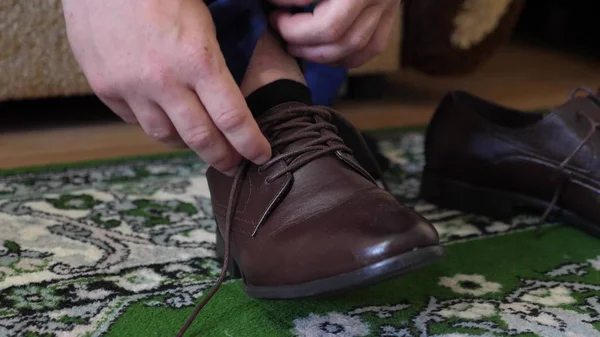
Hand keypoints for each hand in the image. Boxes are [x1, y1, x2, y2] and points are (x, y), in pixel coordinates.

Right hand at [62, 0, 270, 174]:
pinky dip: (154, 124)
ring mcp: (129, 86)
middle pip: (201, 138)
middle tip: (235, 164)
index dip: (251, 144)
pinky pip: (134, 120)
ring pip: (165, 135)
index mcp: (197, 58)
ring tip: (201, 143)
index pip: (233, 119)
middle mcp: (163, 80)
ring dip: (188, 144)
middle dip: (223, 157)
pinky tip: (165, 119)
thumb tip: (239, 87)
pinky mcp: (103, 85)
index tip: (262, 156)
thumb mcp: (204, 11)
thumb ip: (218, 54)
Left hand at [269, 0, 400, 67]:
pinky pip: (370, 49)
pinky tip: (322, 52)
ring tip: (294, 41)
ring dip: (315, 52)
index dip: (282, 2)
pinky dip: (344, 57)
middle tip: (278, 23)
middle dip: (296, 34)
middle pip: (330, 30)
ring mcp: (386, 3)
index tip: (270, 2)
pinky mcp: (392, 13)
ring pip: (351, 46)